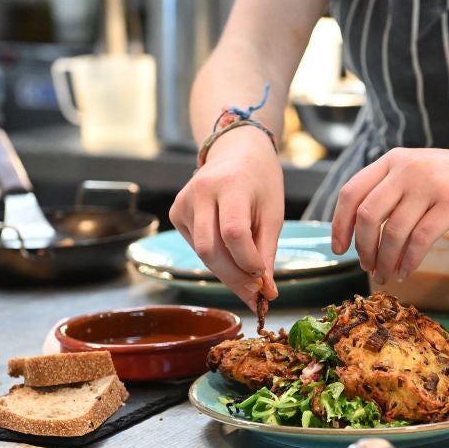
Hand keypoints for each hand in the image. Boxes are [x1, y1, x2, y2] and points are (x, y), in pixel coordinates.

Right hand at [169, 127, 282, 309]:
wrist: (236, 152)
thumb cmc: (260, 182)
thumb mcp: (273, 214)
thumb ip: (267, 253)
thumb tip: (266, 294)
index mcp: (230, 185)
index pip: (233, 233)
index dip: (248, 262)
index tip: (264, 279)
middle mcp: (200, 191)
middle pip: (211, 249)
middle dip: (234, 279)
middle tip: (255, 295)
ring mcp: (183, 202)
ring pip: (202, 253)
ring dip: (226, 273)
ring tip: (248, 278)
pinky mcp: (175, 213)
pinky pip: (196, 247)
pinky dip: (215, 259)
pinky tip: (230, 254)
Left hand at [330, 145, 448, 284]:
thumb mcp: (417, 172)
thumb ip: (390, 191)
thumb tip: (358, 231)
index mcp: (392, 160)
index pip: (351, 192)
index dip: (339, 224)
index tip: (339, 248)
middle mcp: (407, 168)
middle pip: (368, 214)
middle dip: (364, 247)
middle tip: (368, 266)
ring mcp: (430, 185)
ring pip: (393, 231)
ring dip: (386, 260)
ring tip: (387, 274)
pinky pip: (420, 240)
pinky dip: (408, 262)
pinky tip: (406, 271)